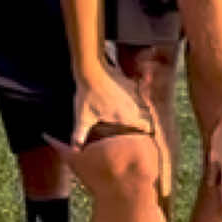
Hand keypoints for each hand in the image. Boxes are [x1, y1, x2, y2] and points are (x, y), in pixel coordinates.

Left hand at [44, 64, 168, 193]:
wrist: (91, 71)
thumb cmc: (87, 96)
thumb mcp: (82, 117)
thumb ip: (80, 134)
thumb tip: (75, 150)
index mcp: (124, 117)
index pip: (144, 127)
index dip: (145, 132)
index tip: (144, 136)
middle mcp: (131, 106)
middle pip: (144, 117)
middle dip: (142, 123)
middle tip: (137, 127)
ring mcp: (131, 94)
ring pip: (140, 106)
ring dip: (138, 110)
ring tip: (129, 114)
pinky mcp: (128, 84)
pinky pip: (136, 93)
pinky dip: (134, 97)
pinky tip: (124, 98)